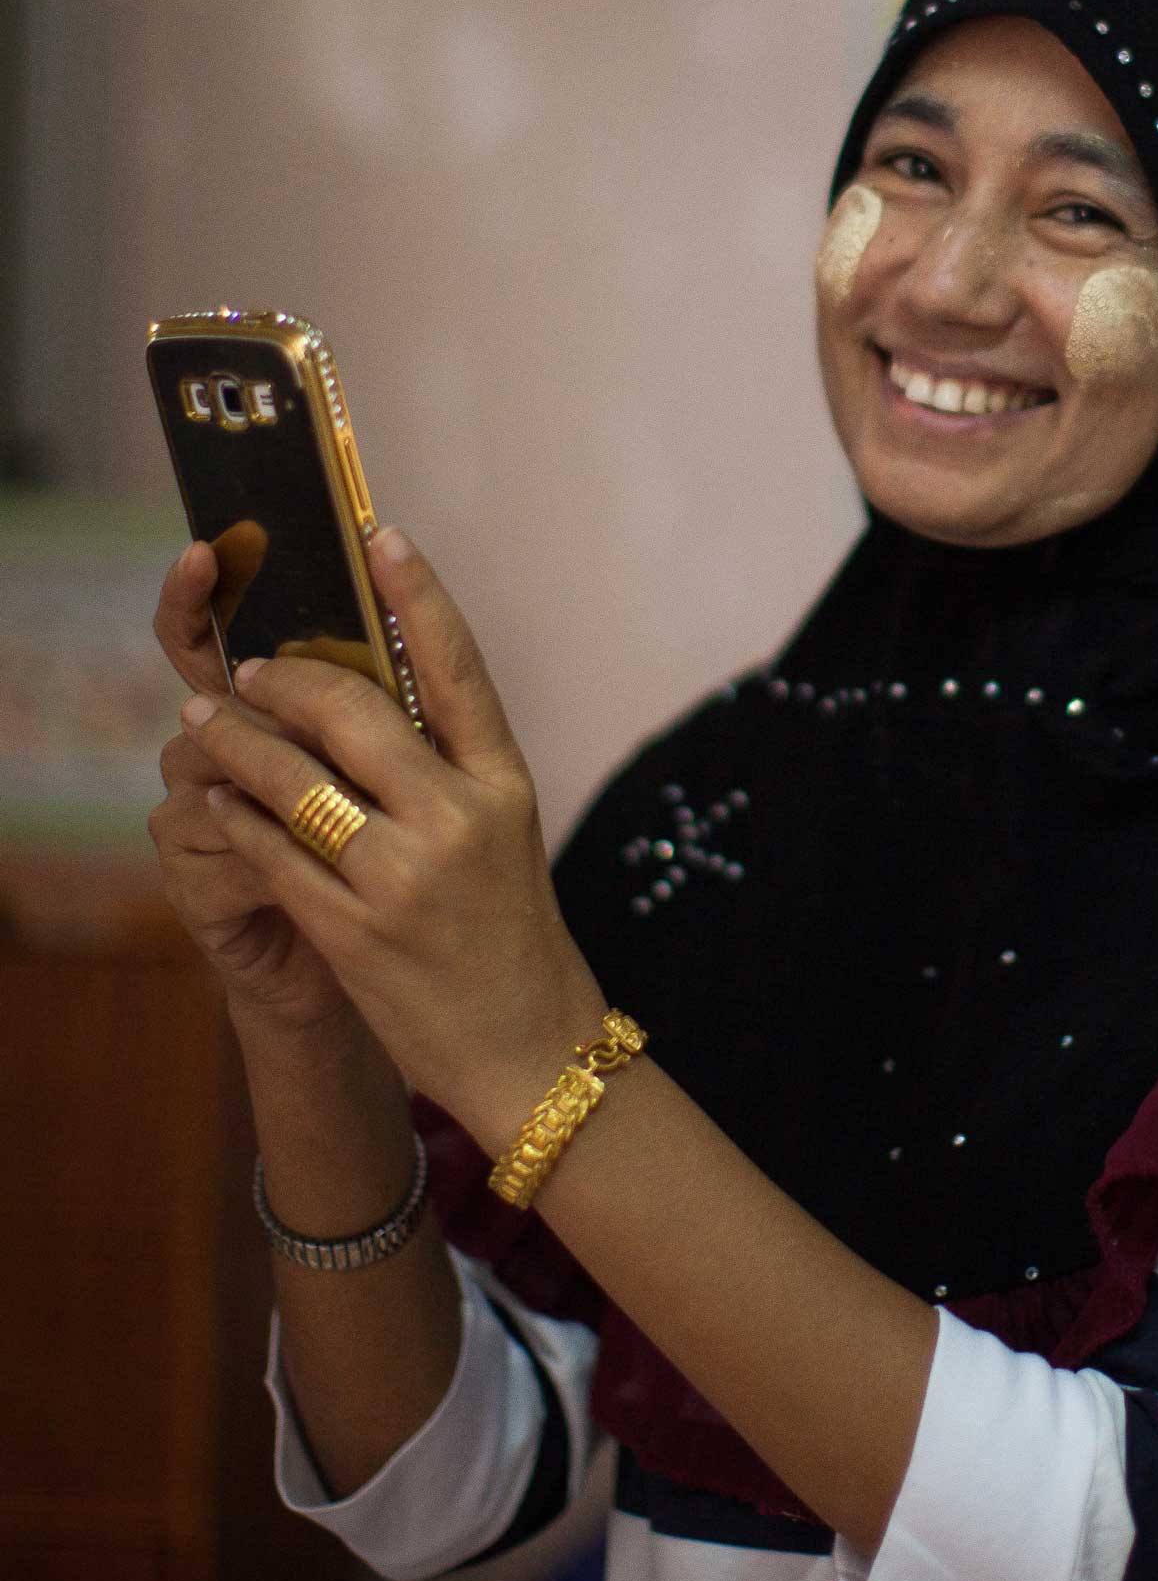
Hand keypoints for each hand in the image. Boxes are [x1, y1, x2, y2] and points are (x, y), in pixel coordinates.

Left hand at [174, 529, 602, 1137]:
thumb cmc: (510, 935)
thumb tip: (362, 699)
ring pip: (292, 780)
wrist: (529, 1049)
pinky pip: (270, 852)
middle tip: (248, 668)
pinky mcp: (354, 931)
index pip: (459, 667)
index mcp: (504, 784)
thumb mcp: (502, 836)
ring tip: (206, 721)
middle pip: (351, 712)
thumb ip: (447, 769)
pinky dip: (235, 819)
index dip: (418, 594)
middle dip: (283, 679)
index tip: (380, 532)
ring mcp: (405, 877)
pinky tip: (221, 805)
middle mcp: (459, 819)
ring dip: (235, 743)